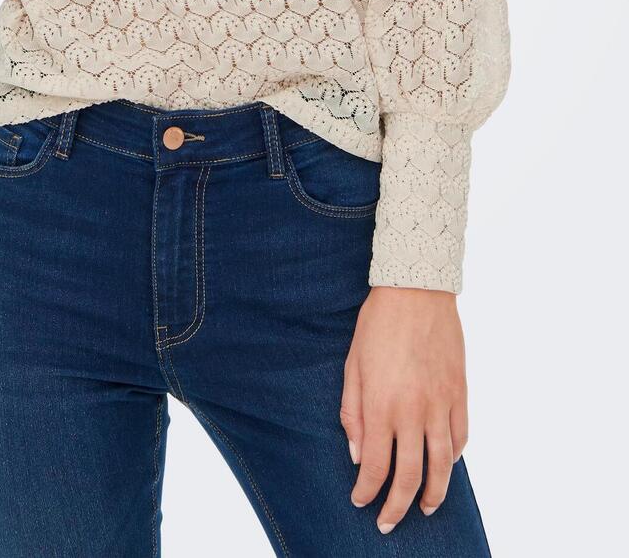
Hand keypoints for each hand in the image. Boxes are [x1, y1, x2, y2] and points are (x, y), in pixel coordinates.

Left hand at [341, 286, 467, 533]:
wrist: (417, 290)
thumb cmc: (378, 325)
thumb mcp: (352, 365)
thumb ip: (352, 412)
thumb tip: (357, 454)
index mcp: (381, 405)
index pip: (375, 465)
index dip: (368, 491)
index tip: (361, 501)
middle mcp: (413, 411)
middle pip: (410, 476)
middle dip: (398, 506)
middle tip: (389, 522)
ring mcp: (441, 404)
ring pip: (442, 465)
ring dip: (434, 494)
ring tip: (426, 509)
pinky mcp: (460, 394)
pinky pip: (460, 437)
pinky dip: (453, 458)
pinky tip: (445, 466)